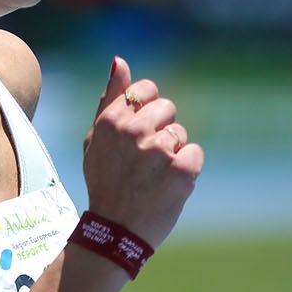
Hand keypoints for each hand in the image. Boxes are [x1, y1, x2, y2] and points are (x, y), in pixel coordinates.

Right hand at [80, 55, 203, 249]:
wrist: (114, 230)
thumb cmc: (105, 182)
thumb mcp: (96, 139)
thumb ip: (110, 98)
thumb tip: (120, 60)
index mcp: (111, 120)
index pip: (147, 90)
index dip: (149, 109)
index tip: (142, 130)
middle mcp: (134, 131)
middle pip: (168, 109)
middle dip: (162, 130)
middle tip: (145, 160)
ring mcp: (159, 150)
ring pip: (181, 134)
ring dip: (173, 153)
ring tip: (153, 176)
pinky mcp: (182, 170)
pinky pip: (195, 154)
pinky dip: (186, 170)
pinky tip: (167, 185)